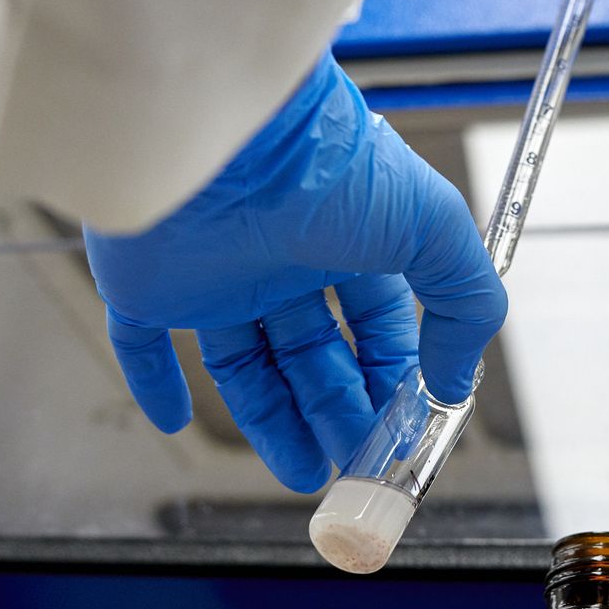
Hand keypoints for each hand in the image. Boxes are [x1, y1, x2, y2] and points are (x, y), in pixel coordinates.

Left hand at [83, 52, 502, 492]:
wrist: (221, 135)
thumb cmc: (328, 166)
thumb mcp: (432, 228)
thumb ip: (466, 300)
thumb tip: (457, 379)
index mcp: (346, 237)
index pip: (374, 324)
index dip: (388, 379)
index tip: (399, 431)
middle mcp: (280, 256)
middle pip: (313, 352)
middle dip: (337, 411)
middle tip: (352, 466)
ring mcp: (213, 271)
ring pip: (244, 364)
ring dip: (273, 421)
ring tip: (303, 472)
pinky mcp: (147, 283)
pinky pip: (143, 344)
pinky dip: (156, 384)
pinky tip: (173, 420)